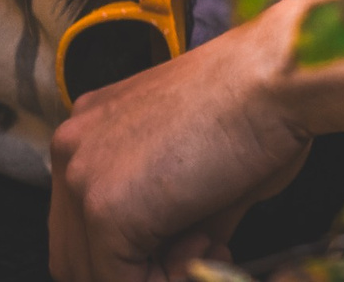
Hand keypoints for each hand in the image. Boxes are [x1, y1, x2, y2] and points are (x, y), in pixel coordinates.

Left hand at [48, 9, 316, 281]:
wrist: (271, 82)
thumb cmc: (252, 109)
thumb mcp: (194, 166)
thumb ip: (168, 217)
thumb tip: (180, 257)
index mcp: (89, 130)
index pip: (82, 224)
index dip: (138, 249)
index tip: (194, 239)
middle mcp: (72, 148)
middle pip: (75, 253)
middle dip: (139, 267)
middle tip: (198, 249)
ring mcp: (81, 178)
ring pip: (93, 272)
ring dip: (155, 275)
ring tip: (206, 244)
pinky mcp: (104, 210)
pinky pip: (118, 280)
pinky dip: (167, 279)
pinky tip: (206, 240)